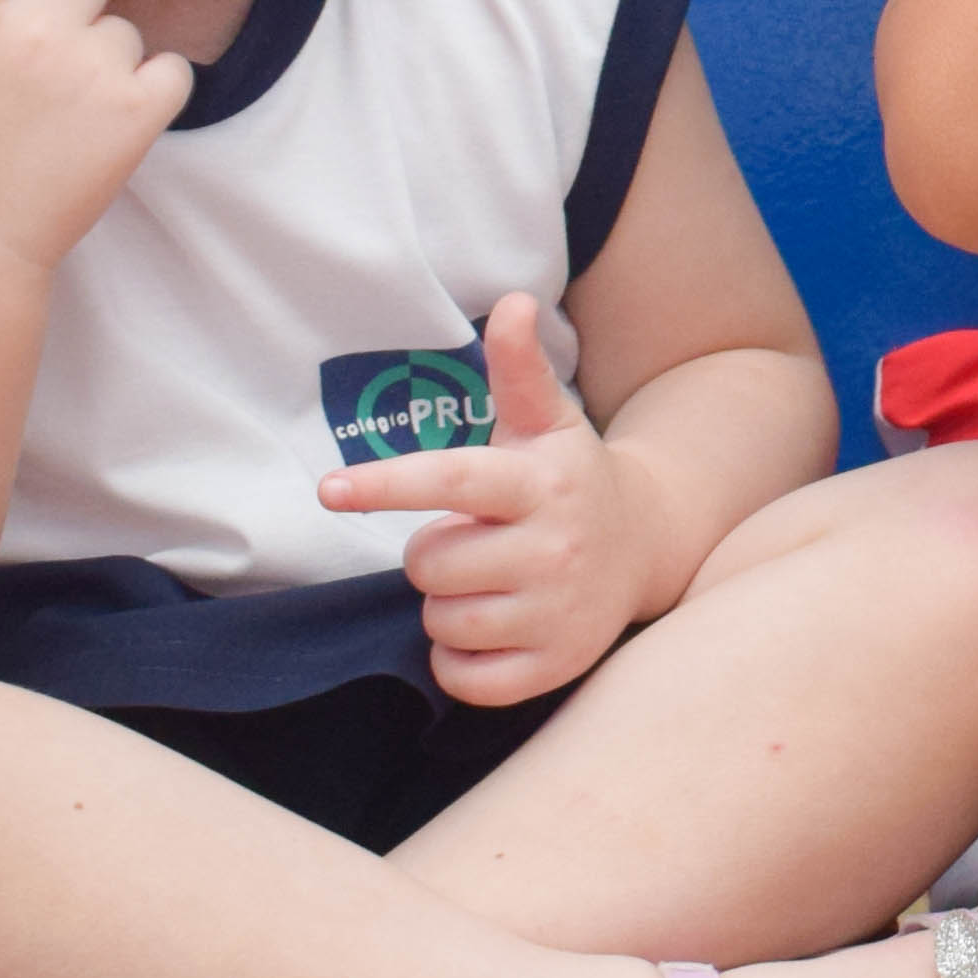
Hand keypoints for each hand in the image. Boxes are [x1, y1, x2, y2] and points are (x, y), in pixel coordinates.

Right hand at [0, 0, 191, 278]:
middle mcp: (33, 31)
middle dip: (71, 10)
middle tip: (39, 71)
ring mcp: (90, 69)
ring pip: (125, 27)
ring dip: (105, 63)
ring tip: (62, 117)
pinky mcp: (141, 110)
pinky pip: (171, 70)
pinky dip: (151, 97)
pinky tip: (104, 131)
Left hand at [315, 294, 687, 706]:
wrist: (650, 544)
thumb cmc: (571, 477)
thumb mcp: (548, 421)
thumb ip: (519, 367)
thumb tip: (512, 300)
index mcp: (539, 483)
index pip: (450, 480)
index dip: (385, 484)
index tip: (328, 489)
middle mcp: (553, 548)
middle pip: (429, 563)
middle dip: (430, 554)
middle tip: (469, 540)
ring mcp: (558, 612)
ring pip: (442, 621)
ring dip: (445, 606)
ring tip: (487, 582)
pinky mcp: (556, 666)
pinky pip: (465, 677)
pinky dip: (459, 659)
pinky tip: (491, 627)